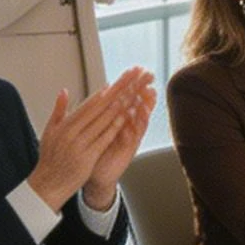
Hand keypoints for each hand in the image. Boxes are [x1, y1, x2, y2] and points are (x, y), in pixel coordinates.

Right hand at [28, 71, 151, 211]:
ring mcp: (79, 143)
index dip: (103, 93)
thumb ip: (58, 110)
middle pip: (98, 108)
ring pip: (102, 120)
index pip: (87, 104)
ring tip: (132, 94)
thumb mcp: (49, 131)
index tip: (115, 82)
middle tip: (129, 80)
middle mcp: (71, 131)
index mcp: (64, 125)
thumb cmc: (50, 159)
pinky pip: (104, 138)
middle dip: (116, 92)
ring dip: (119, 106)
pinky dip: (115, 127)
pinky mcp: (87, 157)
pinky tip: (126, 118)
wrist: (47, 184)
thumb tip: (64, 91)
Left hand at [82, 68, 155, 204]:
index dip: (131, 83)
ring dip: (145, 106)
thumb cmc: (95, 150)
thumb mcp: (96, 127)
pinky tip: (139, 117)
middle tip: (149, 76)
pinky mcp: (129, 149)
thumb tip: (104, 89)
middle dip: (142, 89)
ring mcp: (129, 137)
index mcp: (117, 118)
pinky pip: (135, 136)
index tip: (135, 69)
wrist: (95, 174)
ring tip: (148, 94)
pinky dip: (137, 126)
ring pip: (139, 118)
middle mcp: (126, 125)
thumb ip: (100, 109)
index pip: (126, 96)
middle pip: (137, 103)